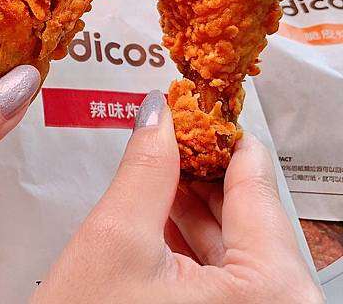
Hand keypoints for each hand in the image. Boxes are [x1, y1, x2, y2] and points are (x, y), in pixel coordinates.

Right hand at [32, 91, 323, 303]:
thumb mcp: (115, 240)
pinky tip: (165, 214)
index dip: (222, 133)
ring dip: (196, 203)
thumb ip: (145, 166)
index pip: (256, 182)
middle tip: (173, 130)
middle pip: (249, 214)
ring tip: (164, 165)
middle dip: (204, 168)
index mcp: (273, 294)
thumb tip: (156, 114)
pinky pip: (226, 275)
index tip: (202, 105)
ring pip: (237, 246)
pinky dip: (195, 241)